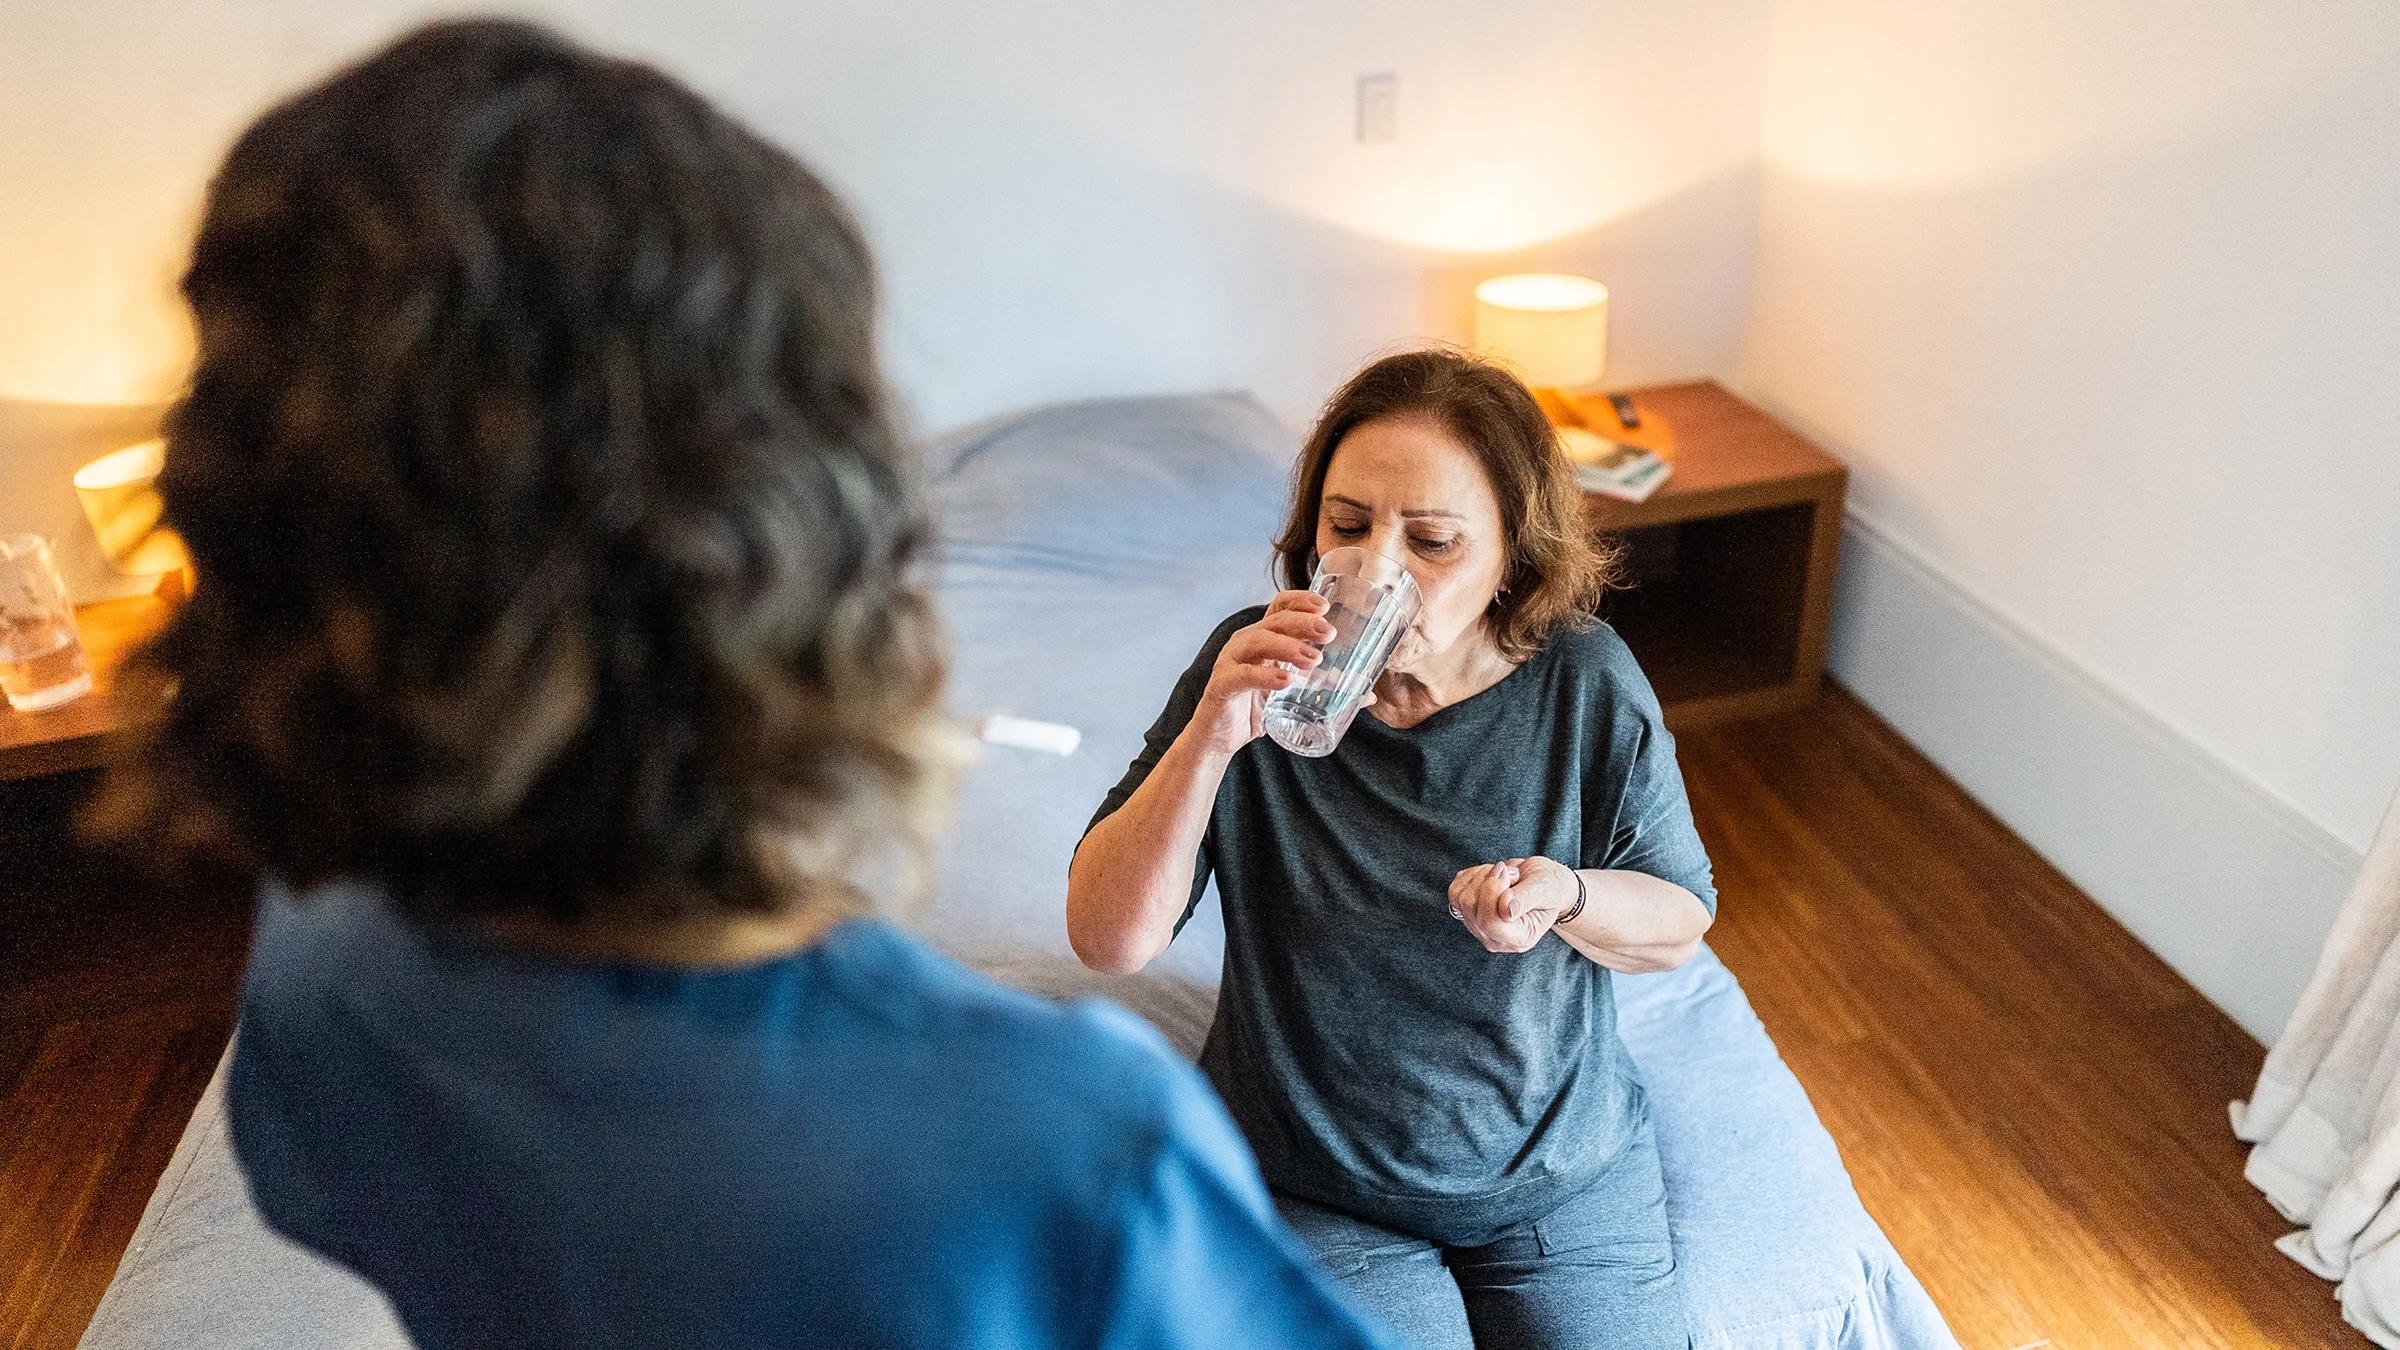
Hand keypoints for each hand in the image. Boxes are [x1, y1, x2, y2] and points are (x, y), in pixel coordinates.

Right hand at [1187, 592, 1344, 758]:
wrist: (1219, 740)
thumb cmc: (1256, 709)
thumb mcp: (1292, 694)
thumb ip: (1324, 689)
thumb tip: (1367, 695)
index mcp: (1262, 637)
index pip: (1279, 606)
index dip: (1300, 600)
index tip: (1325, 606)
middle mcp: (1245, 643)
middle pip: (1274, 620)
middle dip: (1303, 623)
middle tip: (1329, 633)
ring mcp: (1230, 661)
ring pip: (1258, 642)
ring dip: (1288, 647)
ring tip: (1313, 659)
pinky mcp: (1221, 685)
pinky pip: (1242, 674)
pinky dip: (1264, 675)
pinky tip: (1285, 680)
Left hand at [1446, 856, 1578, 953]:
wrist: (1542, 883)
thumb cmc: (1548, 887)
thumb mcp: (1545, 889)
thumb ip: (1526, 899)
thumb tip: (1506, 909)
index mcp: (1520, 938)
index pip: (1490, 922)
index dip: (1492, 892)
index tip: (1505, 872)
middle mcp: (1496, 939)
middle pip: (1471, 908)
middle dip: (1487, 880)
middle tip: (1508, 871)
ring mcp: (1479, 928)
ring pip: (1460, 898)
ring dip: (1480, 877)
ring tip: (1502, 875)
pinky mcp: (1467, 913)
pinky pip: (1455, 891)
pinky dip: (1470, 876)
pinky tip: (1489, 875)